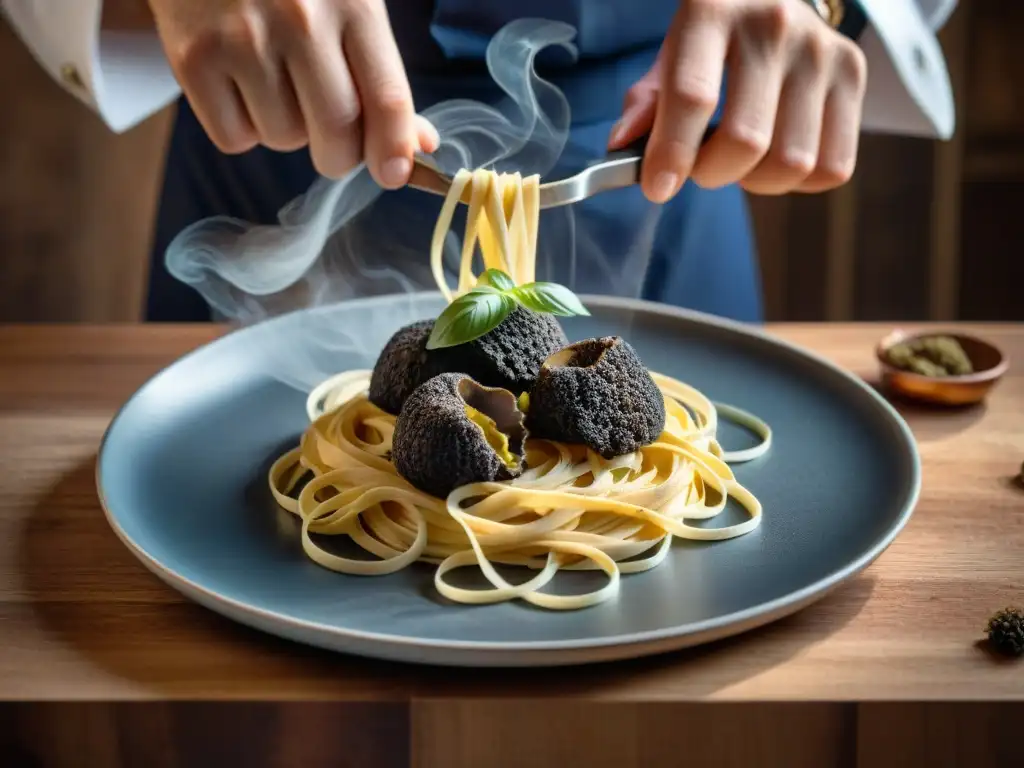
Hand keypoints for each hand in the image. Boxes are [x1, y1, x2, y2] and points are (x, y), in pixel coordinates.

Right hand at [147, 0, 438, 186]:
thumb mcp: (349, 3)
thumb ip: (381, 74)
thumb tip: (417, 146)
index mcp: (352, 4)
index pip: (386, 97)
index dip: (394, 147)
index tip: (393, 174)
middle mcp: (300, 21)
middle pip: (336, 133)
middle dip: (339, 153)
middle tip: (332, 140)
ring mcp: (242, 39)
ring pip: (284, 138)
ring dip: (286, 130)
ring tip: (274, 82)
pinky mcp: (194, 58)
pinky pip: (234, 138)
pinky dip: (241, 127)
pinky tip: (240, 85)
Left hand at [609, 0, 867, 201]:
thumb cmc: (713, 37)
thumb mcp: (670, 54)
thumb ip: (646, 102)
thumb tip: (623, 146)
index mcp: (713, 10)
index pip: (692, 97)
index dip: (672, 153)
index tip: (657, 188)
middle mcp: (774, 23)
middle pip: (746, 141)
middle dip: (713, 173)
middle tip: (701, 165)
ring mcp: (822, 49)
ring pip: (792, 163)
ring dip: (756, 182)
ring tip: (740, 160)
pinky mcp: (854, 74)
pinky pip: (831, 168)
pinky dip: (797, 182)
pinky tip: (776, 156)